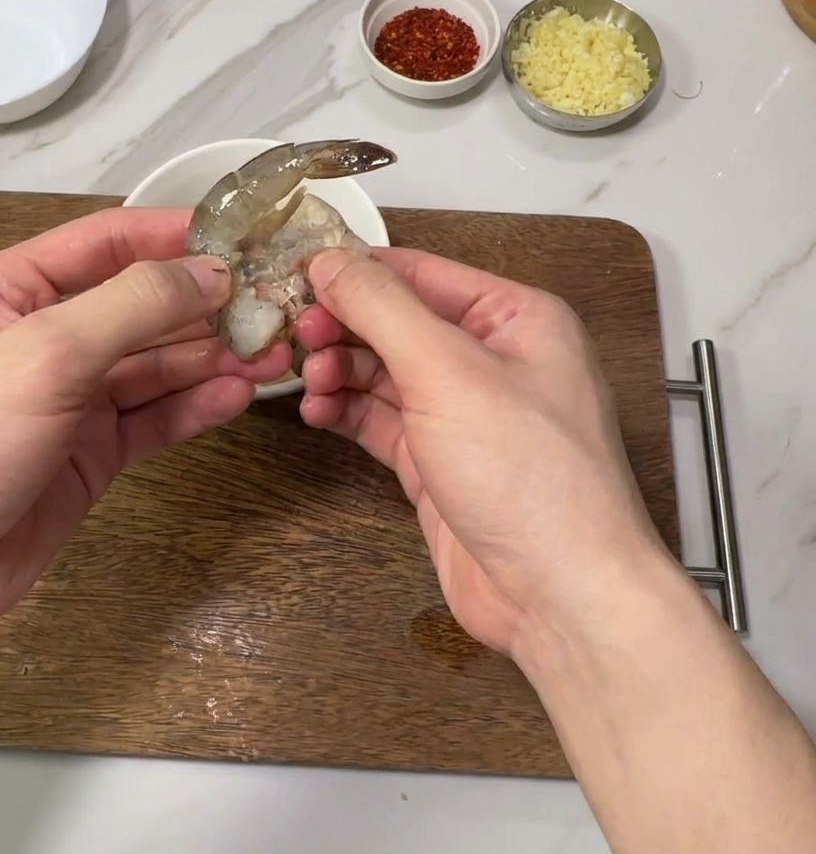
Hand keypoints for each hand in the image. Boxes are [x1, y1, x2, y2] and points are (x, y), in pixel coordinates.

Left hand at [0, 208, 288, 642]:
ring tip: (274, 354)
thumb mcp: (43, 354)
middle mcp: (47, 338)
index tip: (243, 237)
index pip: (107, 243)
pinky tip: (238, 397)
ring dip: (212, 359)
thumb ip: (132, 306)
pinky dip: (194, 407)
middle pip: (142, 307)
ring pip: (156, 367)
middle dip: (207, 306)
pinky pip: (154, 420)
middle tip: (276, 306)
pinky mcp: (93, 455)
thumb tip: (211, 272)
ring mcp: (72, 400)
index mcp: (13, 291)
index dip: (175, 236)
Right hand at [295, 247, 666, 654]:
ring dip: (341, 370)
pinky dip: (347, 412)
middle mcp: (492, 361)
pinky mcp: (439, 464)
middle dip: (345, 326)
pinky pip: (382, 421)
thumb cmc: (527, 474)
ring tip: (309, 381)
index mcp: (516, 319)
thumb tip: (331, 260)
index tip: (297, 275)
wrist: (556, 593)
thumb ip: (384, 309)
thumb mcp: (448, 371)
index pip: (422, 272)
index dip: (358, 271)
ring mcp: (465, 415)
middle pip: (399, 322)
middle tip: (298, 336)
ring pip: (385, 373)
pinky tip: (317, 412)